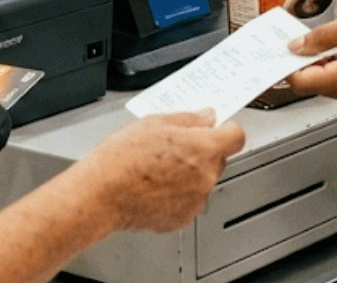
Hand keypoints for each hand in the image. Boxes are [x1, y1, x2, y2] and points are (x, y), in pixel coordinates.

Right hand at [81, 111, 244, 233]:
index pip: (236, 136)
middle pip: (219, 159)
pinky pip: (189, 201)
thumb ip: (189, 118)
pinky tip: (155, 187)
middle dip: (204, 151)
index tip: (219, 127)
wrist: (100, 195)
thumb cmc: (122, 159)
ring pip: (203, 181)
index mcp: (204, 149)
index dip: (227, 129)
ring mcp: (195, 201)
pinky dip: (178, 195)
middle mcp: (206, 178)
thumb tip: (207, 117)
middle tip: (177, 146)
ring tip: (160, 168)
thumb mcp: (156, 122)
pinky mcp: (181, 220)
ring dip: (191, 174)